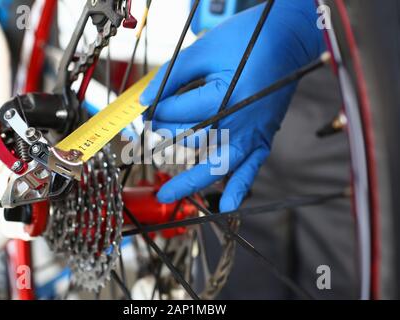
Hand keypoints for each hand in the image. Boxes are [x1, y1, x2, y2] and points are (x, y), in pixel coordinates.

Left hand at [140, 0, 324, 211]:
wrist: (290, 39)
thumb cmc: (250, 39)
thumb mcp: (204, 49)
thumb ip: (172, 74)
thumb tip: (146, 98)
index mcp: (224, 96)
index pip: (176, 112)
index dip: (157, 108)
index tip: (149, 105)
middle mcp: (239, 122)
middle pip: (190, 140)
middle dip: (164, 136)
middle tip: (150, 132)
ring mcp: (252, 133)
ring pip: (216, 166)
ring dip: (190, 181)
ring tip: (168, 194)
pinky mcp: (262, 137)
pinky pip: (251, 169)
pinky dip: (239, 188)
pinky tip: (229, 206)